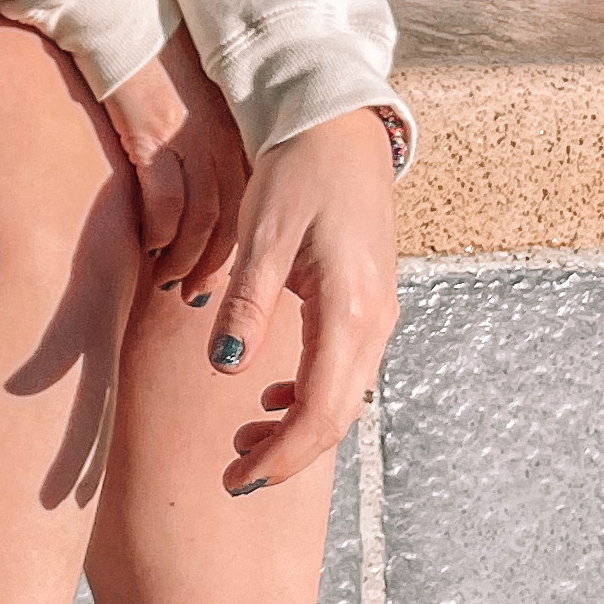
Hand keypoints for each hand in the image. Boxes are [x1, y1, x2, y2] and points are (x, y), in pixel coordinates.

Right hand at [85, 21, 247, 299]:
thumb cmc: (150, 58)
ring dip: (187, 257)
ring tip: (170, 279)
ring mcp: (191, 136)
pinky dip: (160, 230)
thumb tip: (191, 200)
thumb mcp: (190, 102)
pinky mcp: (155, 133)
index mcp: (236, 128)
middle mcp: (222, 136)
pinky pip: (167, 199)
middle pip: (234, 218)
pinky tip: (148, 243)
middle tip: (195, 293)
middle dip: (216, 263)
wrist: (120, 11)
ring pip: (203, 219)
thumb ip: (198, 145)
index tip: (224, 274)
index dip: (239, 244)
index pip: (252, 202)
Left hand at [208, 107, 399, 497]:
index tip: (239, 480)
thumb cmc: (300, 171)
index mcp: (351, 311)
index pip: (320, 410)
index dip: (282, 455)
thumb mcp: (265, 235)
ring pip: (345, 395)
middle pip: (338, 414)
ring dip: (300, 427)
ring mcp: (377, 312)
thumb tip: (226, 369)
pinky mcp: (367, 301)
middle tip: (235, 475)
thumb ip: (248, 305)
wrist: (339, 124)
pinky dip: (312, 394)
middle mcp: (375, 321)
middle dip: (289, 453)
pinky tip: (275, 395)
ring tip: (246, 443)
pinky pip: (346, 367)